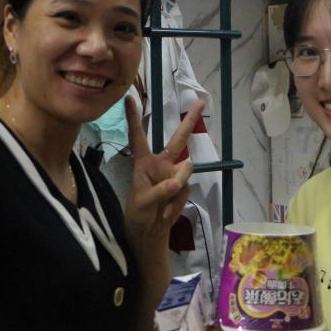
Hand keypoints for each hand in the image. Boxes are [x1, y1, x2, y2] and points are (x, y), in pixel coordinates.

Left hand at [123, 95, 203, 250]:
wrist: (150, 232)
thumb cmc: (138, 213)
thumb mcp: (143, 202)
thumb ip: (160, 191)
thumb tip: (177, 182)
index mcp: (143, 162)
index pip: (137, 137)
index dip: (133, 118)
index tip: (129, 98)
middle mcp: (161, 163)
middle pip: (178, 139)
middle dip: (189, 121)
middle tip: (201, 102)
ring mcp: (174, 174)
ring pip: (186, 170)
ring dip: (176, 188)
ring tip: (163, 206)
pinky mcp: (183, 186)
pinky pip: (187, 188)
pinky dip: (178, 202)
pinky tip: (167, 211)